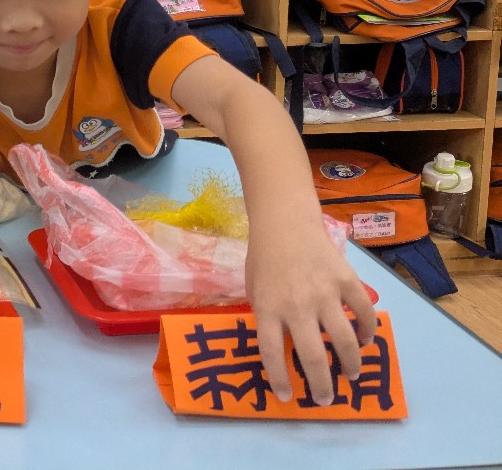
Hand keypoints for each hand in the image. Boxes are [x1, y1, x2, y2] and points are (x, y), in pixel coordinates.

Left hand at [245, 218, 375, 405]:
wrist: (285, 223)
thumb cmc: (265, 259)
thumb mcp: (254, 290)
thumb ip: (268, 317)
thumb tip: (284, 350)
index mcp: (268, 308)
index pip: (273, 353)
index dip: (280, 378)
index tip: (287, 397)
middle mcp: (297, 305)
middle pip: (312, 355)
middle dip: (321, 384)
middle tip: (326, 399)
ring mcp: (324, 293)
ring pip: (344, 340)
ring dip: (351, 364)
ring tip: (352, 376)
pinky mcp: (346, 280)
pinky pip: (364, 312)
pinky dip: (369, 330)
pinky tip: (367, 341)